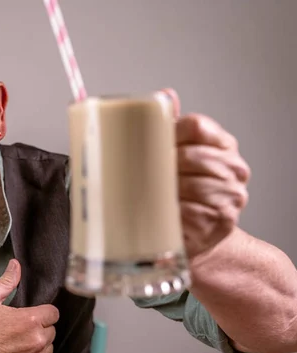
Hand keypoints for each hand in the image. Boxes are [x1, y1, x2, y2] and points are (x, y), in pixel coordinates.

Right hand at [0, 259, 58, 352]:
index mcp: (30, 320)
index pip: (53, 313)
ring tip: (19, 343)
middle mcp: (37, 340)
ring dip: (39, 345)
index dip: (43, 312)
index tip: (32, 315)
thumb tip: (15, 265)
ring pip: (49, 348)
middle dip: (39, 328)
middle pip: (51, 330)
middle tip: (21, 329)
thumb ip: (6, 281)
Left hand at [163, 89, 250, 257]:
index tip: (151, 142)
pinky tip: (162, 210)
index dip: (170, 133)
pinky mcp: (222, 220)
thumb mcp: (179, 156)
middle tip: (141, 170)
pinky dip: (172, 211)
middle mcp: (234, 168)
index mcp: (223, 145)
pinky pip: (190, 211)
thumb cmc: (185, 192)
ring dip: (166, 189)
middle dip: (164, 164)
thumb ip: (171, 127)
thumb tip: (164, 95)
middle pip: (193, 155)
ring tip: (149, 191)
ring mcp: (231, 195)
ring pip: (191, 184)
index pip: (197, 126)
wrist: (199, 235)